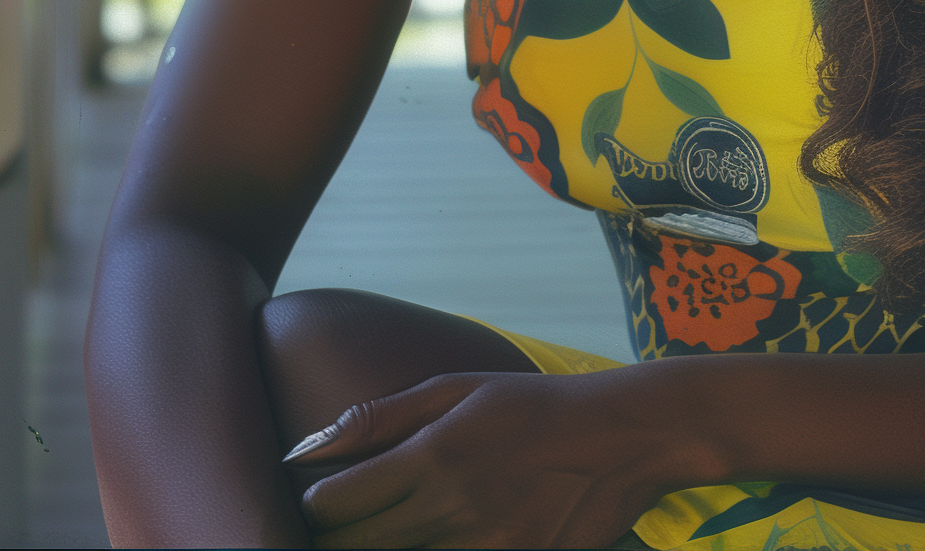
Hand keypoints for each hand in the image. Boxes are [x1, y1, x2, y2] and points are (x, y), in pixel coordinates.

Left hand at [284, 367, 676, 548]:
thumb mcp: (459, 389)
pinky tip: (440, 538)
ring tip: (399, 527)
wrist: (624, 439)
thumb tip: (301, 448)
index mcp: (432, 456)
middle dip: (339, 539)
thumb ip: (379, 418)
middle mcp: (451, 508)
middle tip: (352, 522)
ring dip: (387, 550)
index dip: (315, 507)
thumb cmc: (534, 406)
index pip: (333, 506)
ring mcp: (484, 548)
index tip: (325, 498)